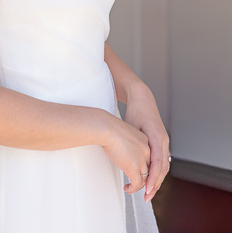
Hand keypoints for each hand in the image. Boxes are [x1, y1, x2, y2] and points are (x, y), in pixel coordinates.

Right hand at [100, 113, 151, 194]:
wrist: (107, 128)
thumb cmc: (109, 128)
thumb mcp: (123, 133)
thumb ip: (126, 141)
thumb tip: (121, 147)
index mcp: (144, 140)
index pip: (149, 157)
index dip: (144, 166)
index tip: (139, 170)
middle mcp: (146, 150)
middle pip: (150, 169)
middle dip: (146, 179)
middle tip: (138, 183)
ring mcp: (141, 160)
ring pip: (145, 178)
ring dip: (139, 186)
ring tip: (131, 187)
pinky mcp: (134, 168)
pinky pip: (137, 184)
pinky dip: (132, 189)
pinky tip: (127, 188)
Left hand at [125, 84, 170, 201]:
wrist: (142, 98)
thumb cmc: (135, 111)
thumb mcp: (132, 127)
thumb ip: (135, 144)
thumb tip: (132, 160)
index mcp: (158, 137)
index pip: (157, 164)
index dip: (153, 178)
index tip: (146, 190)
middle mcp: (164, 141)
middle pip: (163, 168)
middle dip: (155, 184)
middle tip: (147, 197)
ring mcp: (164, 141)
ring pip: (164, 166)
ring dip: (157, 180)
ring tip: (148, 193)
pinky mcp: (161, 142)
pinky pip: (162, 160)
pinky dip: (157, 172)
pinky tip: (151, 180)